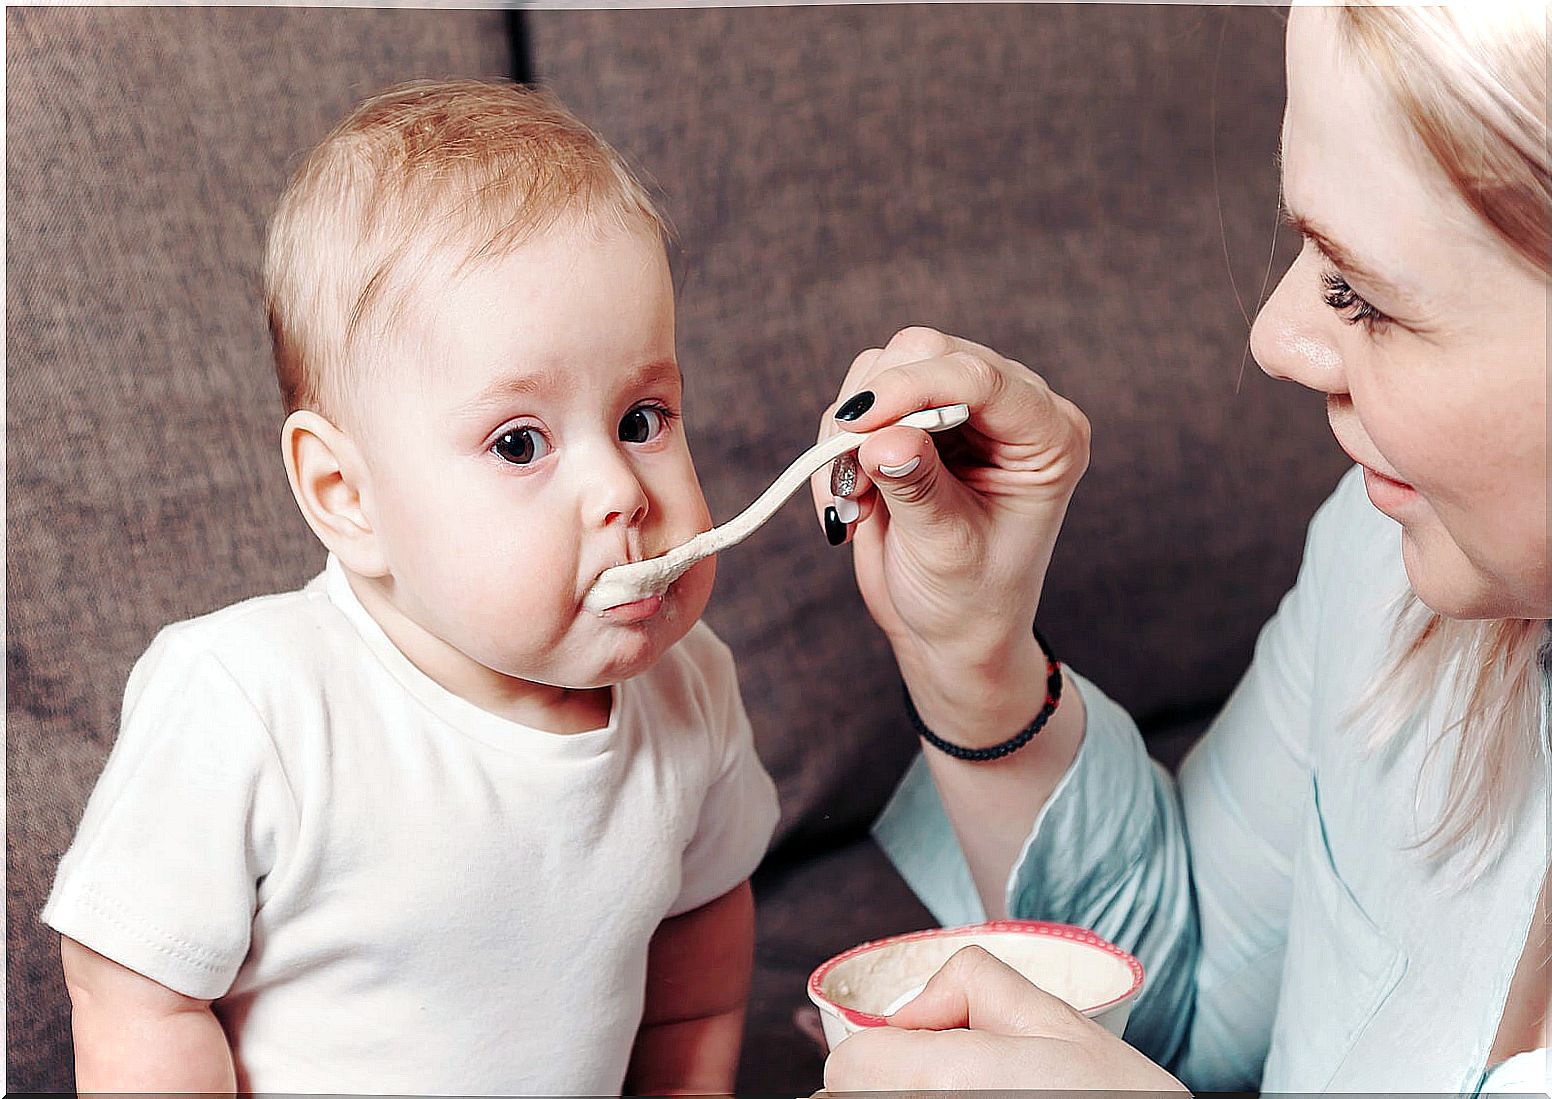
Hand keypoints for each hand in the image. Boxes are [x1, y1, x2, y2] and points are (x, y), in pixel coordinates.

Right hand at [810, 327, 1089, 704]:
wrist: (949, 632)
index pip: (979, 378)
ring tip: (854, 502)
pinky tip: (852, 502)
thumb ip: (917, 487)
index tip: (857, 424)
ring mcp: (959, 409)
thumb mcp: (945, 550)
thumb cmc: (967, 600)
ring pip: (883, 367)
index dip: (913, 387)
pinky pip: (858, 401)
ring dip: (849, 433)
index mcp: (1046, 436)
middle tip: (851, 479)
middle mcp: (1009, 409)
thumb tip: (882, 438)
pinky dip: (837, 447)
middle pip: (926, 352)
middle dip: (875, 410)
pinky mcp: (914, 419)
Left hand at [822, 945, 1185, 1091]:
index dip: (882, 1048)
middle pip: (846, 1098)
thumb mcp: (1054, 1018)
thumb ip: (969, 983)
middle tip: (954, 1078)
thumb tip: (908, 1010)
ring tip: (965, 1096)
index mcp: (947, 1082)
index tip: (926, 1048)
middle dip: (887, 1079)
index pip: (848, 1064)